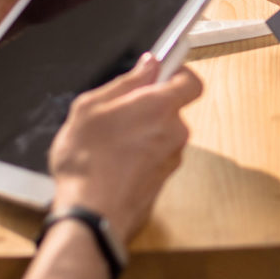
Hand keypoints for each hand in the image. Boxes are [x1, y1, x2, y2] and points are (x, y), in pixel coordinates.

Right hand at [49, 54, 201, 240]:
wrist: (92, 213)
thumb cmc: (88, 160)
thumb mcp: (91, 106)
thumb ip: (126, 82)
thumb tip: (148, 66)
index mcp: (161, 106)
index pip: (191, 81)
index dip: (177, 74)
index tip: (159, 73)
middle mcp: (174, 132)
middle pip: (173, 109)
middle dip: (149, 107)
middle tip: (119, 111)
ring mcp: (171, 158)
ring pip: (162, 135)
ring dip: (143, 133)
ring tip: (110, 141)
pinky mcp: (164, 180)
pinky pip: (156, 157)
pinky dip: (140, 155)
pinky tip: (113, 161)